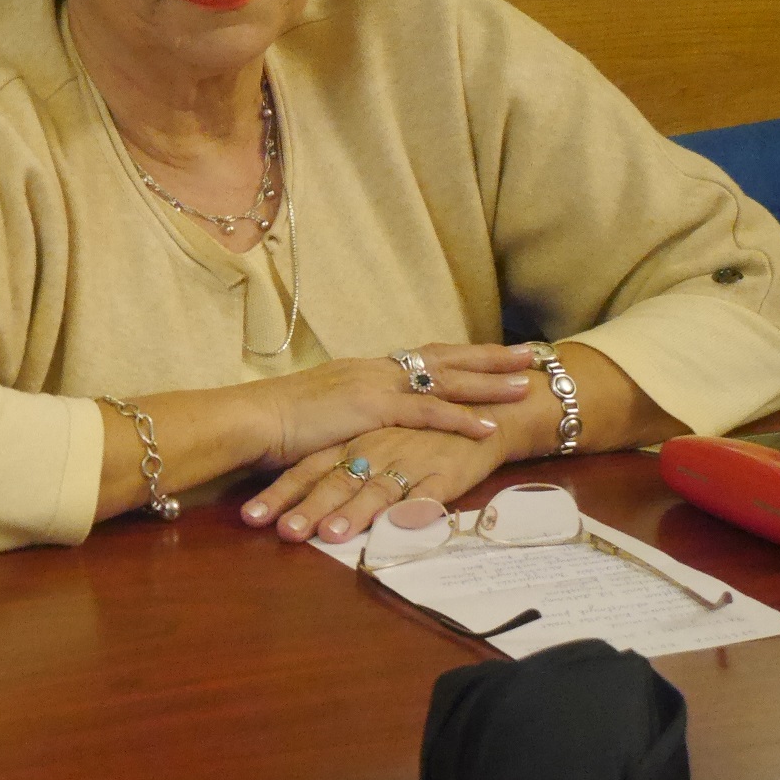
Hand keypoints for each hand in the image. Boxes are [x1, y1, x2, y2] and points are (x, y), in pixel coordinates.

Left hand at [242, 426, 507, 543]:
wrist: (480, 413)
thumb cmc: (414, 433)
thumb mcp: (369, 440)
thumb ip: (336, 465)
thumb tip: (294, 495)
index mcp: (351, 441)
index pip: (307, 470)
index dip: (279, 494)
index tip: (249, 518)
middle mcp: (374, 450)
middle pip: (335, 481)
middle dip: (308, 509)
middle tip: (284, 534)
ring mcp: (409, 462)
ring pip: (376, 489)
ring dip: (353, 513)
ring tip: (330, 534)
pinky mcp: (444, 474)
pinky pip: (428, 495)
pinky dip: (414, 510)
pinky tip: (400, 527)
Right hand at [254, 342, 536, 469]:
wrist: (249, 420)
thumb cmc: (274, 423)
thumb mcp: (319, 413)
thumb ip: (345, 415)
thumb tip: (359, 424)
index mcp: (363, 370)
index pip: (422, 357)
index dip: (461, 355)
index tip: (493, 353)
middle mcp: (374, 370)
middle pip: (443, 358)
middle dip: (489, 357)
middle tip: (530, 355)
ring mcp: (374, 386)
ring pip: (443, 380)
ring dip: (487, 383)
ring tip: (524, 386)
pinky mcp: (371, 408)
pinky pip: (426, 412)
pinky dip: (459, 418)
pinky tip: (488, 426)